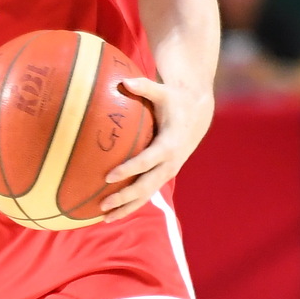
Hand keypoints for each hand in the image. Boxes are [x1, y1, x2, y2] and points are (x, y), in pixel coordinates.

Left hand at [99, 77, 214, 221]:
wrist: (197, 114)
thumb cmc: (174, 100)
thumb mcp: (162, 91)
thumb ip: (143, 86)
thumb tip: (124, 80)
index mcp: (169, 144)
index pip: (147, 161)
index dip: (129, 169)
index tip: (109, 176)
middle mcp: (170, 163)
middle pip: (146, 185)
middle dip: (125, 197)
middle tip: (103, 204)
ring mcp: (168, 171)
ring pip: (147, 195)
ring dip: (127, 208)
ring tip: (104, 218)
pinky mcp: (164, 175)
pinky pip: (147, 193)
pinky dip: (131, 203)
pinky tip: (112, 211)